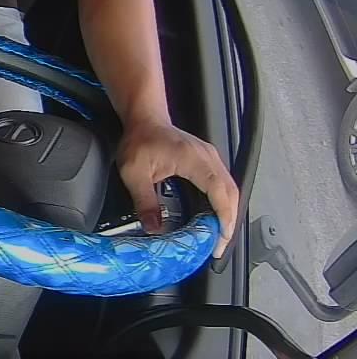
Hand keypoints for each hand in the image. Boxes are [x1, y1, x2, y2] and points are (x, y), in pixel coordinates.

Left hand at [117, 120, 239, 257]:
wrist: (143, 118)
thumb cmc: (140, 139)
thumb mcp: (134, 172)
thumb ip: (144, 201)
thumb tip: (154, 227)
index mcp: (195, 160)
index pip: (220, 192)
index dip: (224, 218)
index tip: (221, 238)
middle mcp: (209, 159)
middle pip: (231, 194)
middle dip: (228, 222)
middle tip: (217, 246)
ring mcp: (211, 159)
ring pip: (230, 190)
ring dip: (226, 213)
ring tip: (216, 236)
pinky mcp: (208, 162)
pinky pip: (222, 185)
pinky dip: (221, 203)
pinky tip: (212, 217)